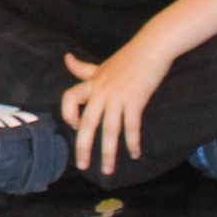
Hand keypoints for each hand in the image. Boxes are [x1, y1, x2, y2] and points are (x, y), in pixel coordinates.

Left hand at [57, 44, 171, 176]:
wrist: (151, 47)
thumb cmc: (127, 57)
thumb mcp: (101, 65)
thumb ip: (83, 69)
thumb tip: (66, 58)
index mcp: (91, 83)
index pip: (69, 99)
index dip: (69, 115)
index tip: (77, 126)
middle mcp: (101, 91)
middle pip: (87, 123)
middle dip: (83, 148)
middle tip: (82, 166)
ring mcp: (117, 96)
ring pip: (109, 130)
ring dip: (108, 153)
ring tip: (108, 170)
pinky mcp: (135, 100)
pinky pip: (131, 126)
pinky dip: (132, 142)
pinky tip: (135, 154)